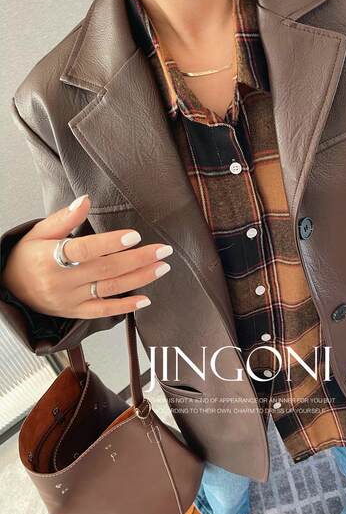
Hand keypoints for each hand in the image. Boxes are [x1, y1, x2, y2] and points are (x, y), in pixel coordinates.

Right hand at [0, 194, 172, 318]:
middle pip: (106, 269)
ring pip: (110, 289)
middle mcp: (61, 282)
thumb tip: (85, 200)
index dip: (111, 243)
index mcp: (50, 258)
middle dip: (138, 259)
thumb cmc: (26, 257)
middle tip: (163, 250)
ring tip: (161, 267)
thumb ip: (64, 218)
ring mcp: (70, 300)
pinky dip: (125, 307)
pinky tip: (145, 299)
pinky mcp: (75, 313)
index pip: (85, 250)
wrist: (9, 289)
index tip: (134, 236)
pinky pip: (103, 311)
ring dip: (140, 279)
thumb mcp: (38, 232)